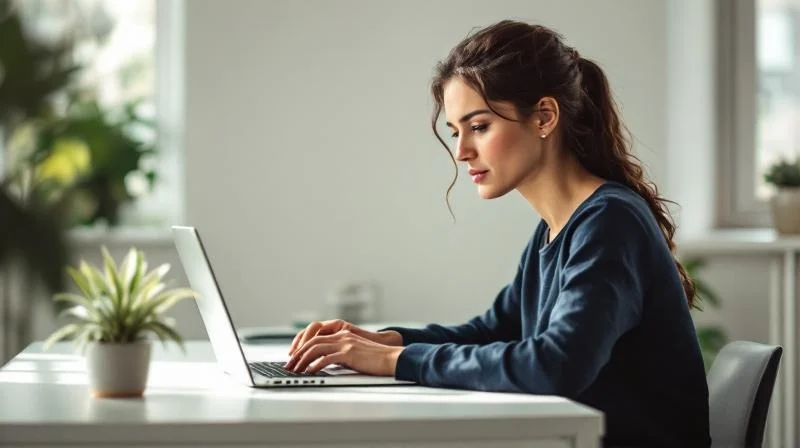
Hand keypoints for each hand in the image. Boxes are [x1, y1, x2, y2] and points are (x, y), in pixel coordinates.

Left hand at [284, 329, 403, 375]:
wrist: (391, 358)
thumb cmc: (374, 359)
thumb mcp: (353, 353)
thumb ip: (339, 354)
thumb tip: (323, 363)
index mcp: (342, 333)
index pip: (315, 337)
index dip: (301, 346)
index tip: (293, 358)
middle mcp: (341, 336)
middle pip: (312, 341)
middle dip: (297, 354)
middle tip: (289, 366)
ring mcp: (345, 343)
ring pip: (316, 348)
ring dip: (302, 360)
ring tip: (296, 370)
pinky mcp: (349, 352)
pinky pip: (327, 358)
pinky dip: (316, 365)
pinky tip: (310, 371)